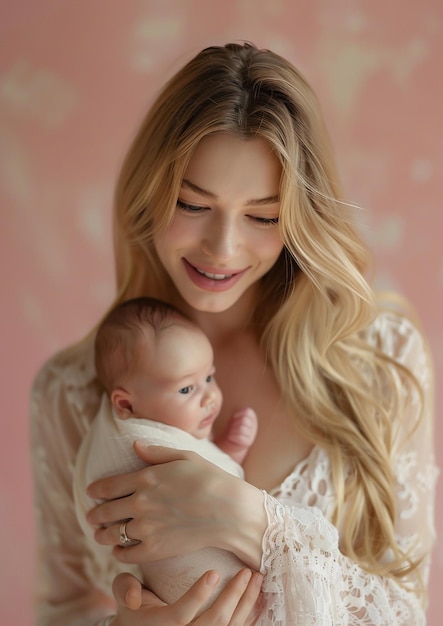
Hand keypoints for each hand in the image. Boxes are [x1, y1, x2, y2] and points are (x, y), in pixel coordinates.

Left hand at [87, 445, 265, 568]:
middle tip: (92, 517)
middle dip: (95, 515)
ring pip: (112, 534)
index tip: (90, 494)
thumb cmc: (211, 479)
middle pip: (106, 512)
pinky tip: (119, 550)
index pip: (108, 486)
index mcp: (146, 478)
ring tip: (100, 535)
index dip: (95, 491)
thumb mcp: (185, 457)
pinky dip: (118, 553)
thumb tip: (135, 445)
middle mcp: (140, 503)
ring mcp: (146, 528)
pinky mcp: (155, 550)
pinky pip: (126, 554)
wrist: (230, 512)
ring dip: (102, 535)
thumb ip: (156, 452)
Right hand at [110, 568, 263, 624]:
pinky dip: (247, 616)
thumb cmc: (134, 610)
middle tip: (246, 572)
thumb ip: (124, 589)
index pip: (180, 615)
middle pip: (213, 624)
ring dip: (246, 604)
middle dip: (233, 597)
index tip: (214, 572)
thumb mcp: (124, 598)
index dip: (198, 596)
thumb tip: (134, 597)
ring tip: (255, 579)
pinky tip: (256, 598)